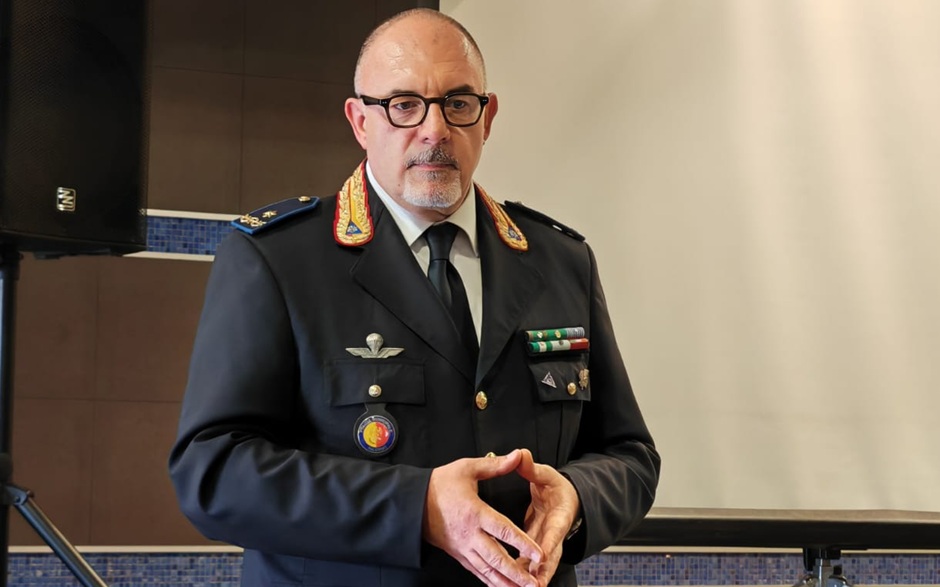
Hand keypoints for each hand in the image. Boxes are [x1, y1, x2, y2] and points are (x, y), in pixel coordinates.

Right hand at [422, 450, 542, 586]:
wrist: (412, 502)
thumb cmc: (439, 485)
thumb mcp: (466, 469)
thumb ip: (494, 466)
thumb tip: (518, 455)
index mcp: (475, 513)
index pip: (503, 529)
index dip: (522, 543)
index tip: (538, 553)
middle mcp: (470, 534)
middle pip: (497, 558)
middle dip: (517, 573)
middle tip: (534, 583)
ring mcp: (463, 547)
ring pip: (487, 570)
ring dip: (506, 582)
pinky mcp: (458, 554)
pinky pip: (477, 571)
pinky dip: (490, 582)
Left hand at [514, 449, 580, 585]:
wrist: (565, 501)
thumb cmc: (556, 488)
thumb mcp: (546, 476)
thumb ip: (532, 469)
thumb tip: (521, 454)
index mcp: (558, 517)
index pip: (554, 531)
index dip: (548, 543)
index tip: (542, 554)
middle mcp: (554, 534)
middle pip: (550, 557)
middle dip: (542, 571)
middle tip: (534, 584)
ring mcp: (546, 544)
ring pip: (540, 566)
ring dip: (530, 577)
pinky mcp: (537, 550)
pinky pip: (530, 565)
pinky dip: (522, 575)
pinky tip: (509, 583)